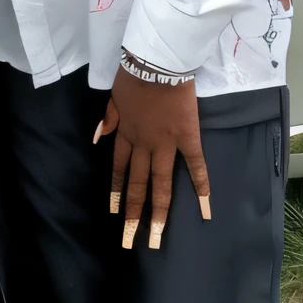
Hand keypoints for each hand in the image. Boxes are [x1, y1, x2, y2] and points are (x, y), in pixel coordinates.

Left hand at [95, 68, 209, 249]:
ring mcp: (165, 143)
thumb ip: (108, 119)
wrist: (157, 60)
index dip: (116, 191)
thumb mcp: (113, 96)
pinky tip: (205, 209)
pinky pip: (195, 165)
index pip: (118, 169)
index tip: (114, 213)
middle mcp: (143, 145)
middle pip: (137, 184)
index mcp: (125, 134)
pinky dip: (201, 186)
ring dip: (158, 212)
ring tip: (157, 237)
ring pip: (161, 183)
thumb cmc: (134, 73)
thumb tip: (97, 138)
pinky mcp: (187, 137)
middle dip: (133, 214)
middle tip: (131, 241)